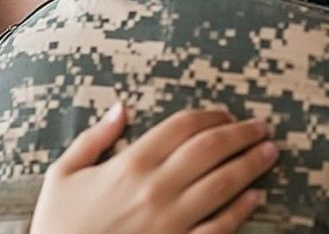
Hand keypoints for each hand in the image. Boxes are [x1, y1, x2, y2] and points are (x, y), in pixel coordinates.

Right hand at [30, 104, 278, 233]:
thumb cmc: (58, 225)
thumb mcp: (63, 175)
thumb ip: (94, 138)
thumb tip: (122, 108)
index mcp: (130, 164)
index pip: (183, 126)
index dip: (211, 115)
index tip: (227, 114)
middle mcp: (155, 188)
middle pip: (211, 149)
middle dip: (242, 134)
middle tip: (263, 127)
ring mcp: (170, 221)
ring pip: (223, 185)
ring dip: (251, 165)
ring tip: (271, 152)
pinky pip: (218, 228)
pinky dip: (240, 212)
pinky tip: (255, 198)